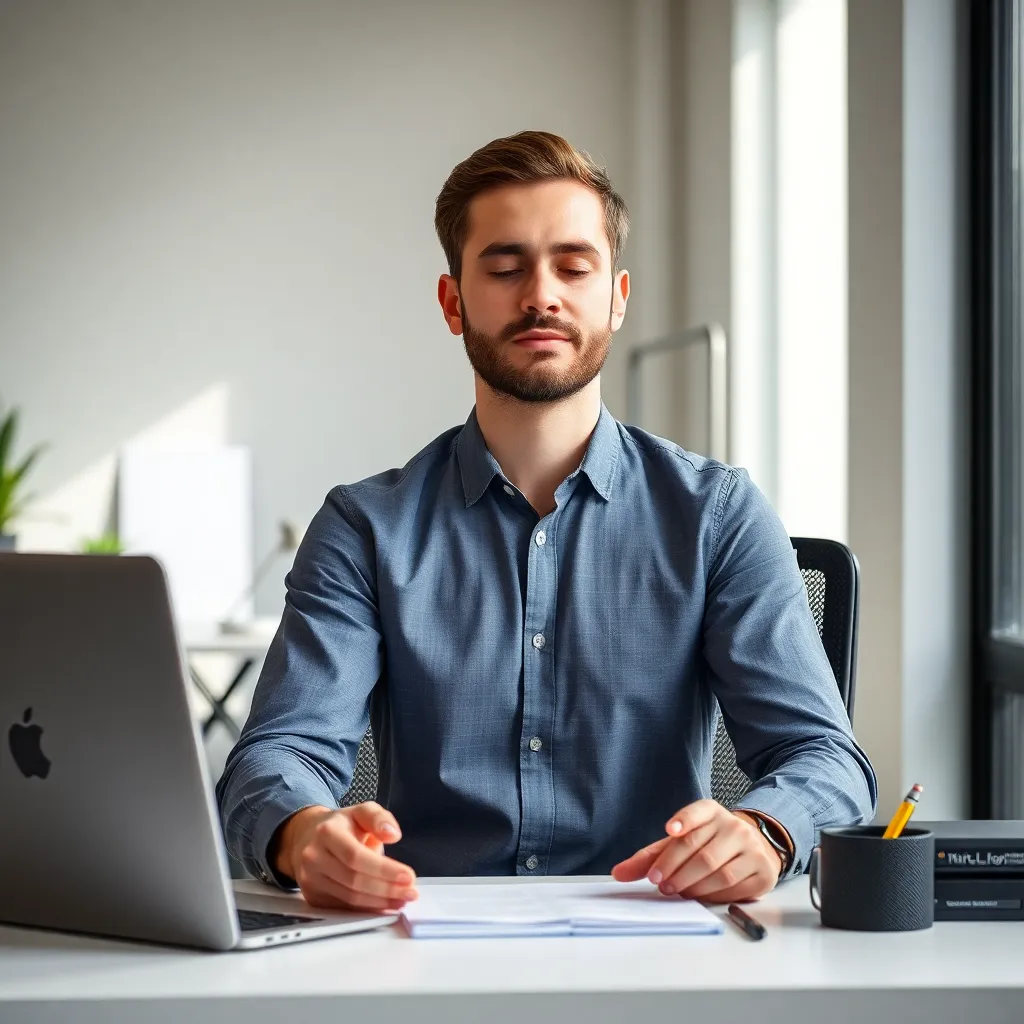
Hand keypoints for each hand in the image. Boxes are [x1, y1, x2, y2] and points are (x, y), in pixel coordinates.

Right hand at [272, 801, 418, 911]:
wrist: (307, 838)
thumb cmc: (341, 826)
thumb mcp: (361, 811)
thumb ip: (379, 818)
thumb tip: (393, 834)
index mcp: (327, 833)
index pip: (356, 856)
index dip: (383, 869)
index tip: (408, 876)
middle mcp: (314, 857)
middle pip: (354, 880)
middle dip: (387, 889)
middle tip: (411, 892)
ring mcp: (310, 879)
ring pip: (349, 898)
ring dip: (379, 902)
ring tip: (402, 899)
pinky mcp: (312, 896)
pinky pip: (343, 908)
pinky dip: (366, 909)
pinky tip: (384, 906)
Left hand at [611, 799, 783, 902]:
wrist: (754, 847)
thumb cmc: (709, 845)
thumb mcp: (681, 842)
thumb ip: (651, 857)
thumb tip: (618, 873)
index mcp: (712, 812)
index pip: (697, 812)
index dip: (683, 819)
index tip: (669, 830)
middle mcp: (734, 826)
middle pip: (699, 849)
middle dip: (675, 867)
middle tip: (658, 881)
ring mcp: (751, 847)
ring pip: (717, 871)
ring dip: (691, 885)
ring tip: (674, 890)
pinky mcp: (762, 871)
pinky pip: (734, 887)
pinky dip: (712, 895)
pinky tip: (699, 896)